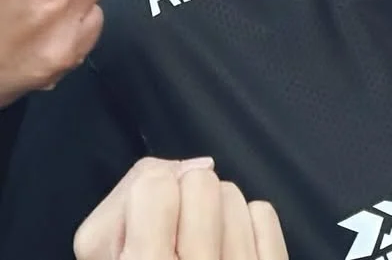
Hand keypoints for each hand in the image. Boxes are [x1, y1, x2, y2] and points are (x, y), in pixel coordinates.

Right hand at [74, 157, 288, 259]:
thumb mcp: (104, 254)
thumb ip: (123, 205)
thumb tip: (196, 166)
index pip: (153, 184)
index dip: (148, 196)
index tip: (146, 225)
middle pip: (200, 181)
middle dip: (185, 200)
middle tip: (175, 239)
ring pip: (231, 194)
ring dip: (215, 215)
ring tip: (200, 251)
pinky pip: (261, 213)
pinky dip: (246, 227)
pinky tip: (227, 256)